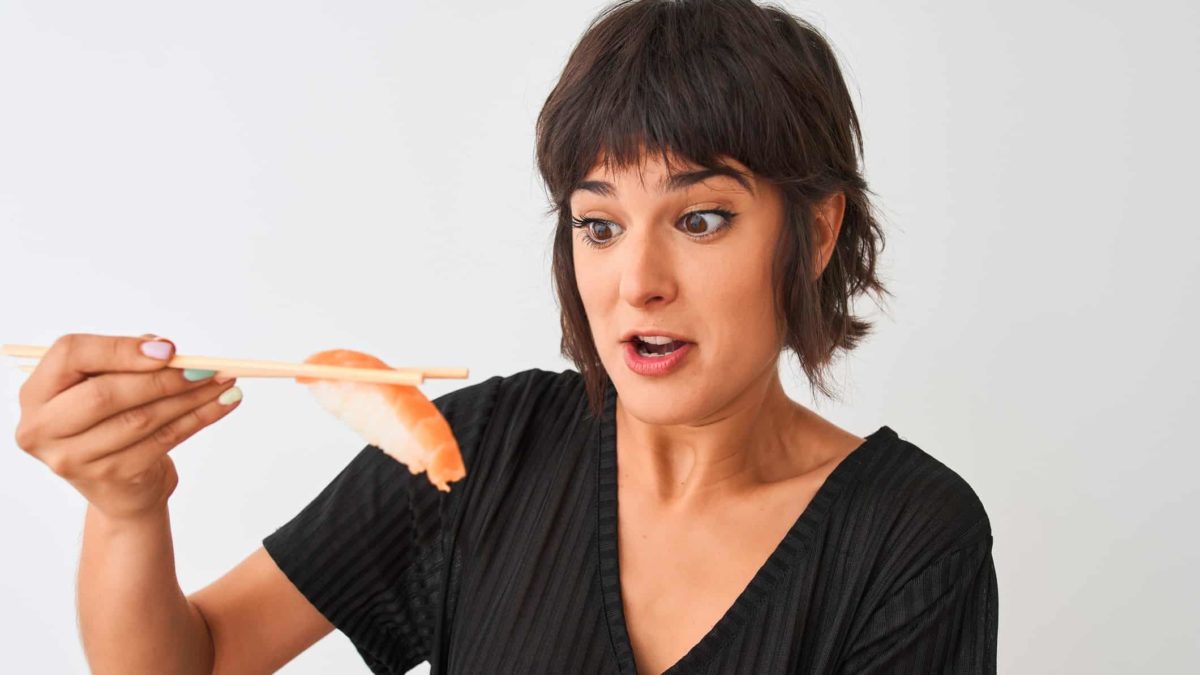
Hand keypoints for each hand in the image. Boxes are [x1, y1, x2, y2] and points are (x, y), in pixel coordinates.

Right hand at [13, 332, 242, 521]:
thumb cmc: (111, 421)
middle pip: (105, 394)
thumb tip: (162, 348)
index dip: (120, 350)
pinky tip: (224, 403)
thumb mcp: (107, 384)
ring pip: (141, 419)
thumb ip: (126, 360)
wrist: (121, 486)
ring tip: (224, 381)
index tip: (167, 350)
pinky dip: (199, 418)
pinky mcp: (111, 477)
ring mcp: (74, 459)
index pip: (70, 356)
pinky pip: (163, 440)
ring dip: (191, 397)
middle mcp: (44, 428)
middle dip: (162, 378)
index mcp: (37, 393)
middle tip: (205, 367)